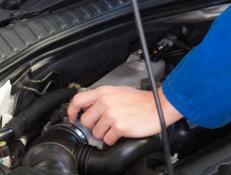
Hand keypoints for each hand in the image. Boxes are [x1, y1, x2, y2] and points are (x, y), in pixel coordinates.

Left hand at [67, 86, 183, 144]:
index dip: (72, 111)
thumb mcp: (118, 91)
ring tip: (116, 127)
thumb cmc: (140, 100)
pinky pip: (107, 140)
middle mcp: (105, 102)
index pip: (77, 100)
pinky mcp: (119, 127)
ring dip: (105, 133)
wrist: (158, 106)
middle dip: (94, 126)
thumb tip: (88, 106)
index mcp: (104, 92)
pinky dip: (113, 139)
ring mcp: (112, 114)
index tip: (73, 117)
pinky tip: (121, 133)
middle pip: (85, 121)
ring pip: (96, 133)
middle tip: (105, 124)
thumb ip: (102, 97)